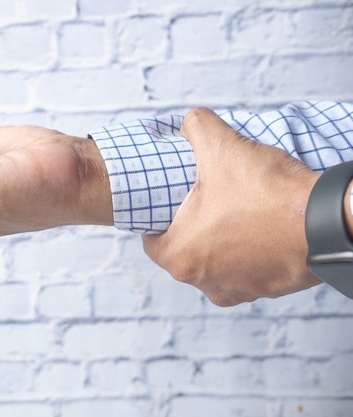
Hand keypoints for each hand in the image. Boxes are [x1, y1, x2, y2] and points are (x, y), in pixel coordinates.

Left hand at [142, 108, 322, 305]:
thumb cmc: (267, 193)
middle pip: (184, 249)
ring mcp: (235, 289)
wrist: (326, 223)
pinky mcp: (265, 290)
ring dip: (219, 239)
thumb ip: (195, 126)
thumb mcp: (221, 146)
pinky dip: (247, 250)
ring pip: (214, 260)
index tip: (170, 202)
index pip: (151, 239)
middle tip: (202, 200)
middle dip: (190, 225)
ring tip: (232, 210)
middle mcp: (203, 281)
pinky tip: (256, 226)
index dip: (157, 217)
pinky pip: (245, 268)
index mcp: (179, 257)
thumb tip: (189, 122)